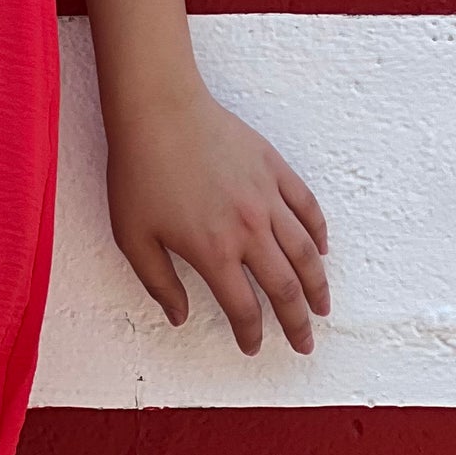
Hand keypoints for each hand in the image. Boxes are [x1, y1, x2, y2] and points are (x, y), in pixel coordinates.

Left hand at [104, 78, 330, 355]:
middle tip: (305, 342)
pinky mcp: (274, 168)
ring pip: (305, 252)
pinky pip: (307, 207)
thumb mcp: (132, 236)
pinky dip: (318, 232)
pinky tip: (321, 249)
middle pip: (285, 288)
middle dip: (297, 322)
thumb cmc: (139, 170)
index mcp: (213, 251)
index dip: (251, 334)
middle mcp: (248, 230)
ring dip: (317, 284)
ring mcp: (266, 197)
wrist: (158, 108)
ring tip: (322, 305)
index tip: (254, 345)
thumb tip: (180, 316)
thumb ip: (159, 282)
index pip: (243, 308)